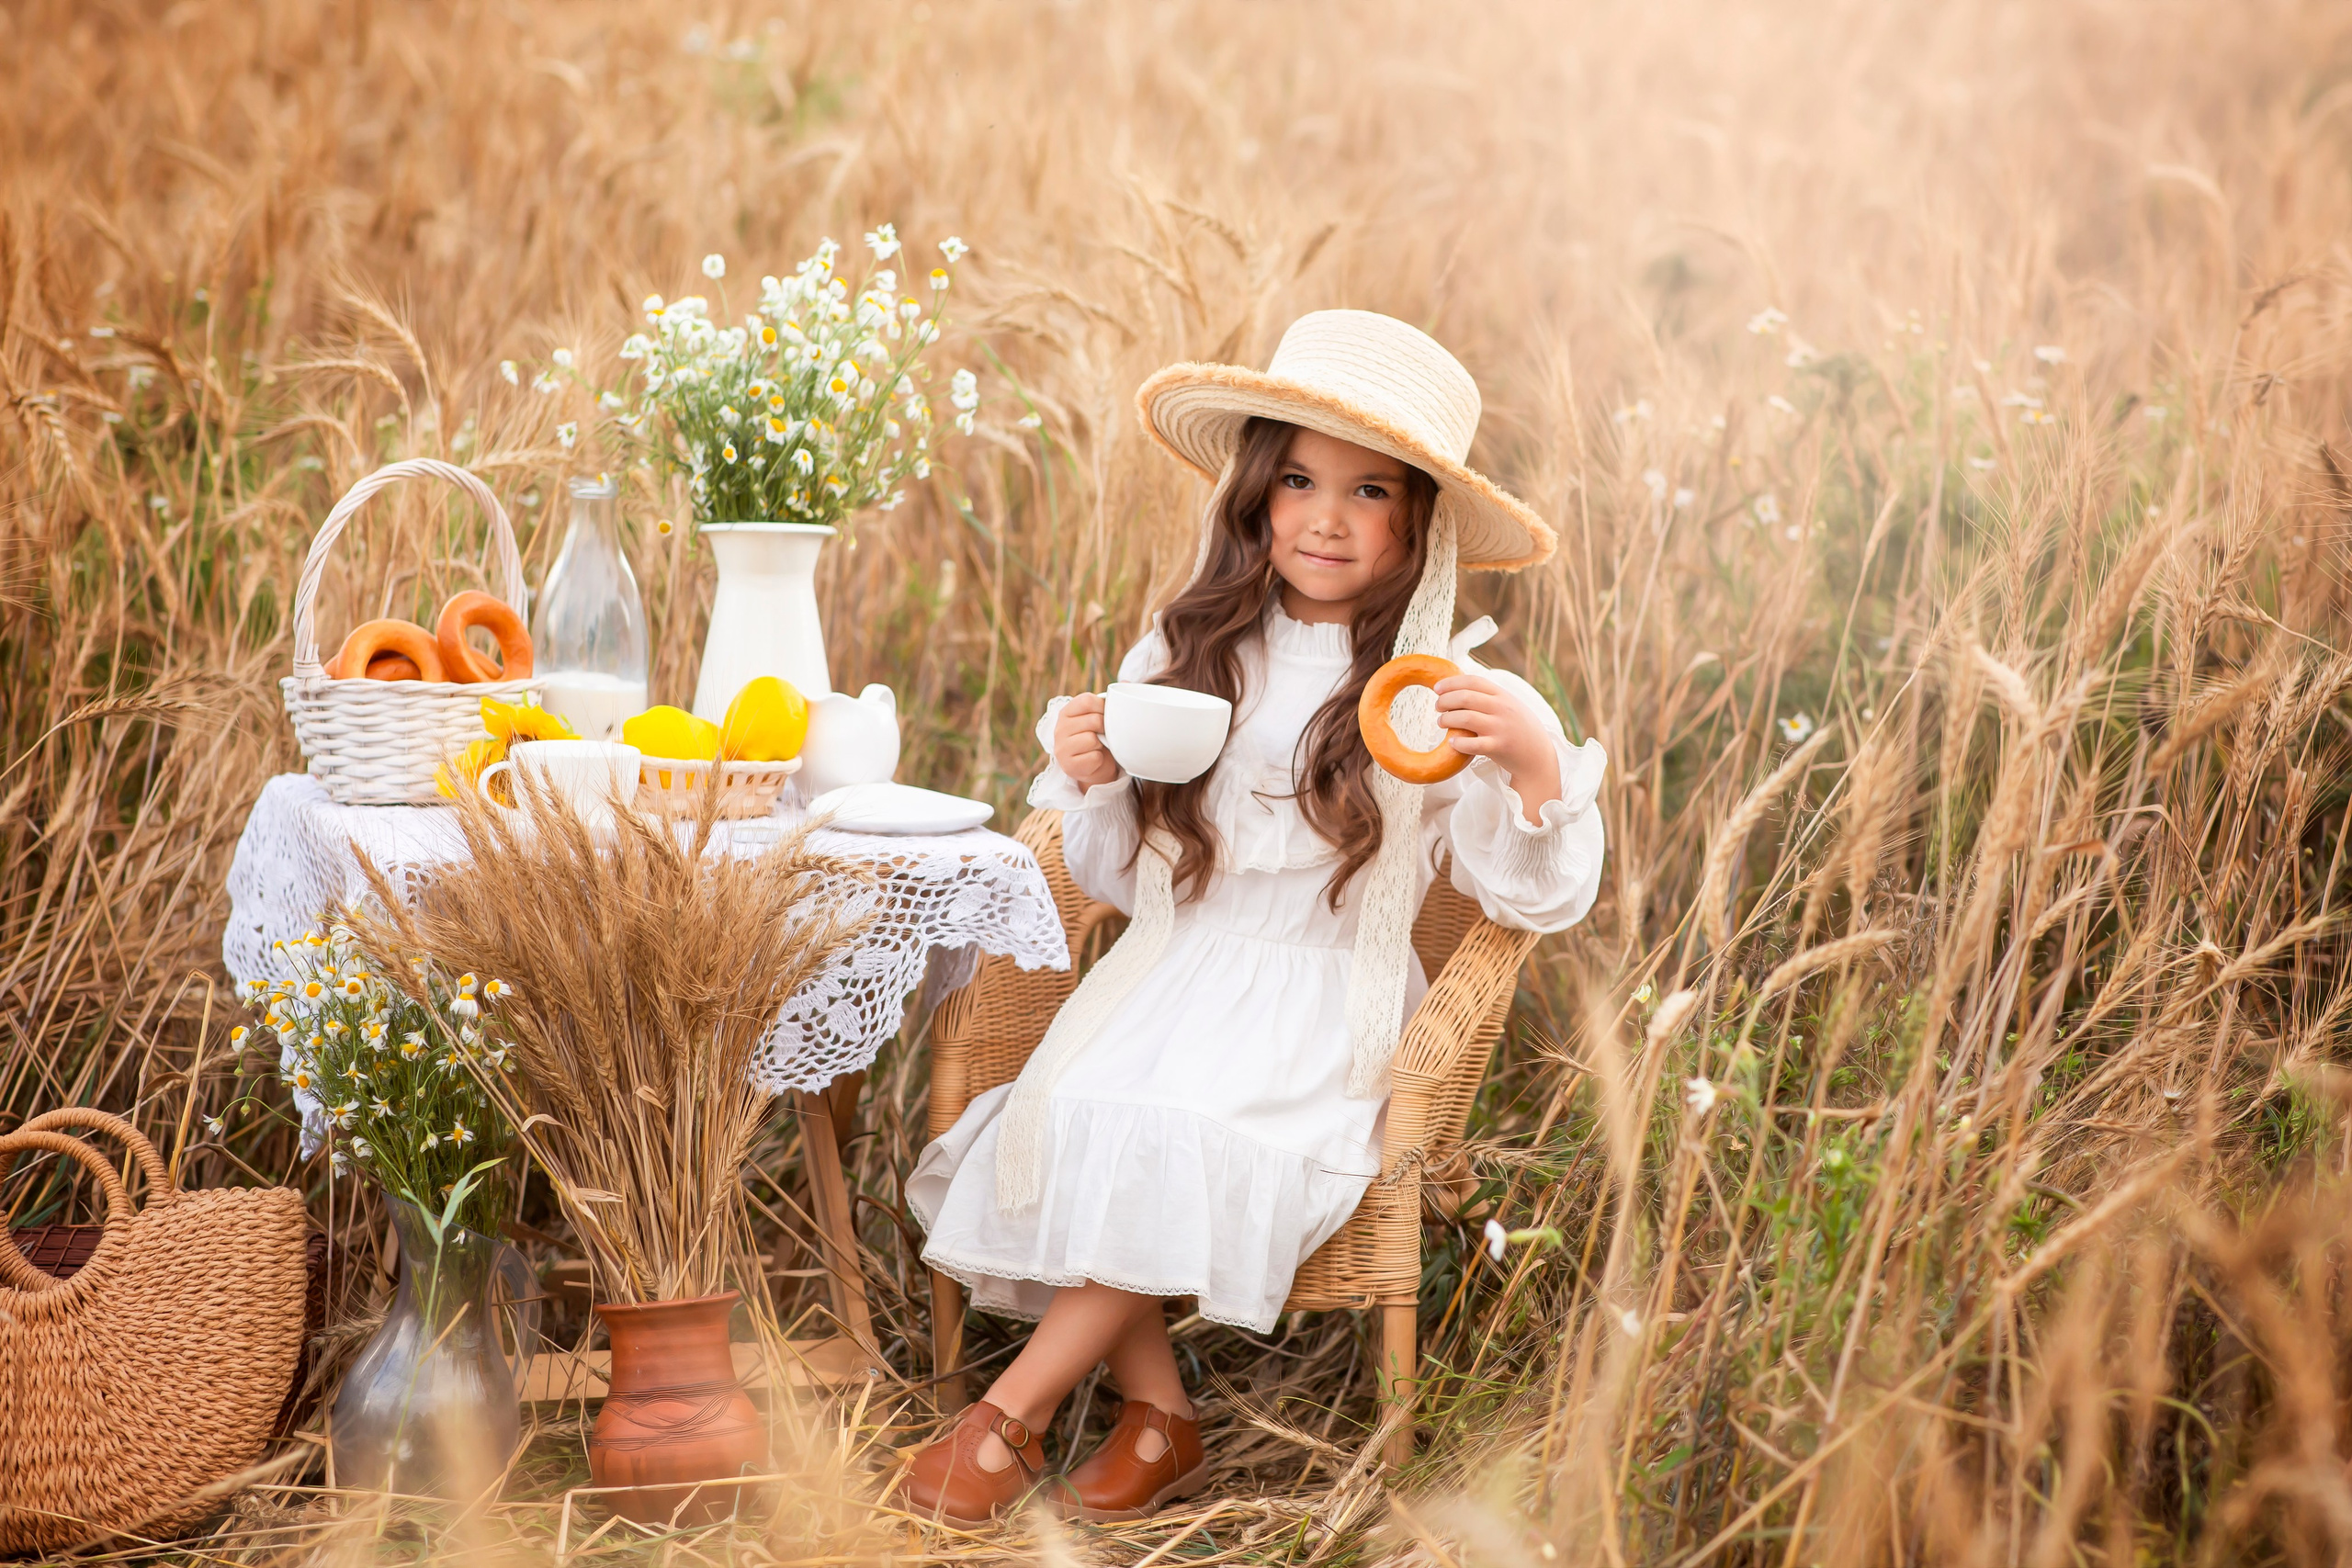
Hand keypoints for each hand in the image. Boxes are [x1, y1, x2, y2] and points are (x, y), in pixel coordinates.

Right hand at [1052, 693, 1121, 791]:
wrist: (1096, 768)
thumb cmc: (1100, 739)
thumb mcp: (1102, 717)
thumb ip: (1111, 700)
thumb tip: (1126, 682)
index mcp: (1066, 712)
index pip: (1086, 700)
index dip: (1103, 707)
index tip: (1107, 715)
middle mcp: (1059, 728)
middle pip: (1093, 720)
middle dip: (1105, 728)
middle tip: (1104, 734)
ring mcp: (1061, 748)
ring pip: (1092, 740)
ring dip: (1101, 745)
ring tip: (1098, 747)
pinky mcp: (1068, 765)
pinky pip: (1093, 758)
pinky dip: (1099, 760)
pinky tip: (1094, 760)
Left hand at [1434, 673, 1559, 821]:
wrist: (1538, 756)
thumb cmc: (1519, 729)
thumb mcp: (1510, 706)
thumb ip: (1491, 697)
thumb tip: (1460, 687)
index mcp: (1503, 695)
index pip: (1473, 681)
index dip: (1451, 682)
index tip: (1437, 688)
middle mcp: (1502, 708)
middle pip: (1465, 697)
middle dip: (1445, 700)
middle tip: (1437, 707)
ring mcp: (1500, 728)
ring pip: (1465, 717)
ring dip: (1447, 719)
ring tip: (1441, 722)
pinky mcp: (1499, 747)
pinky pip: (1472, 744)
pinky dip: (1458, 743)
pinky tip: (1452, 743)